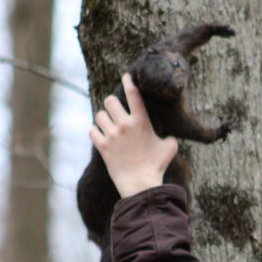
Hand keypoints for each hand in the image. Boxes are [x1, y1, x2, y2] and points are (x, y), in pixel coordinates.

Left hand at [90, 74, 178, 197]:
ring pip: (99, 115)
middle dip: (111, 105)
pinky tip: (101, 137)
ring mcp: (112, 136)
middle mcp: (125, 125)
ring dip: (103, 119)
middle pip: (109, 100)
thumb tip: (169, 136)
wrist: (141, 185)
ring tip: (108, 126)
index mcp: (142, 121)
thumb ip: (168, 137)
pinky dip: (96, 133)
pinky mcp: (102, 147)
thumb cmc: (156, 166)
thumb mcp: (169, 147)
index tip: (126, 77)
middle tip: (115, 111)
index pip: (133, 94)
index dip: (128, 82)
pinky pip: (92, 131)